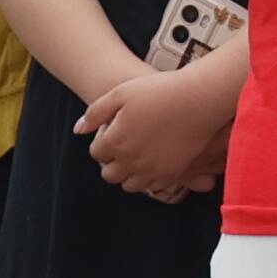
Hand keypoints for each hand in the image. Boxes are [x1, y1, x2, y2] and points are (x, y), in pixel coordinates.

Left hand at [76, 55, 242, 200]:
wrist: (199, 99)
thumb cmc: (158, 92)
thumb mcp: (119, 94)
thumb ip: (94, 113)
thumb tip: (78, 130)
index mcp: (114, 141)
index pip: (96, 154)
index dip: (102, 144)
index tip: (113, 134)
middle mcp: (130, 161)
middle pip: (109, 174)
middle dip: (111, 162)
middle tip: (122, 148)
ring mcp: (152, 170)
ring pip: (129, 185)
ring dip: (128, 174)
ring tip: (136, 157)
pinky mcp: (172, 174)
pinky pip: (153, 186)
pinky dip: (148, 178)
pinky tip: (153, 161)